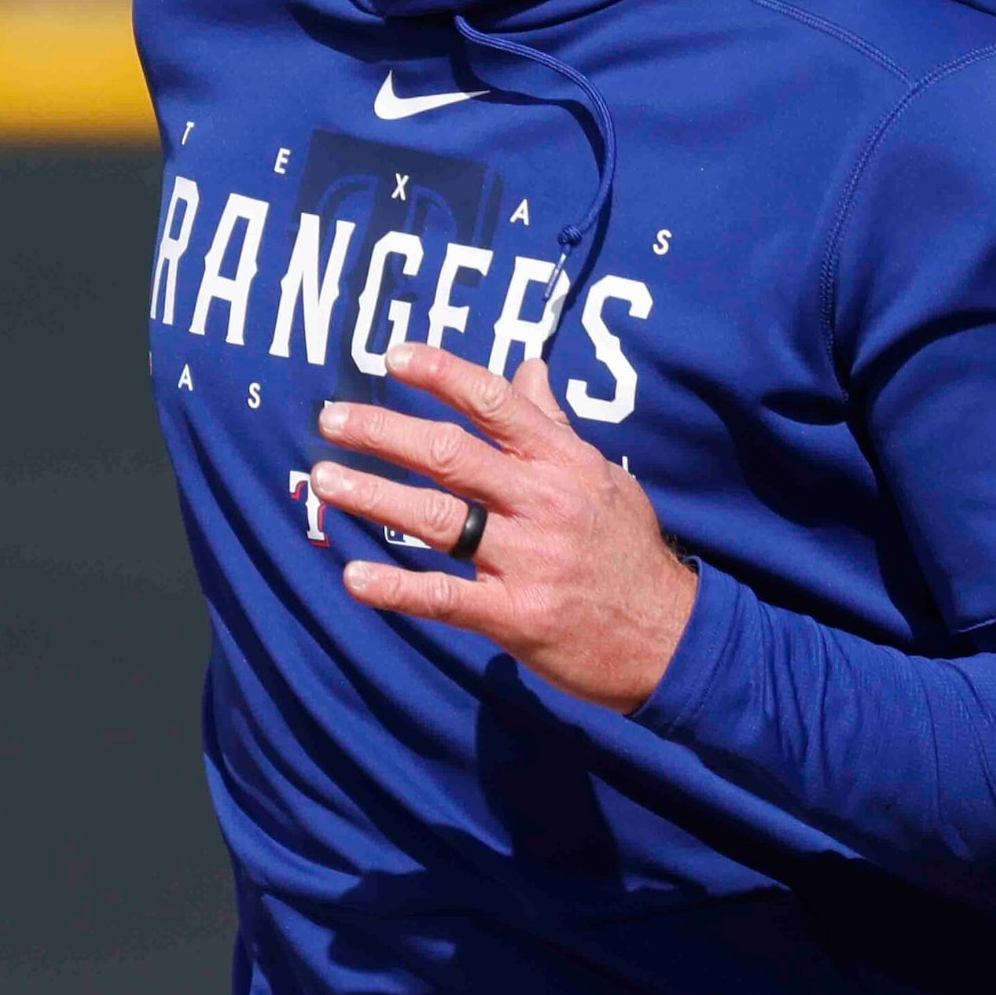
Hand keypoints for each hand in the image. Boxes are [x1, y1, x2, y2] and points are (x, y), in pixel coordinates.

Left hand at [309, 340, 697, 713]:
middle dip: (384, 432)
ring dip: (373, 495)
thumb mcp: (603, 476)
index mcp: (564, 462)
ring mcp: (529, 560)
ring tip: (324, 480)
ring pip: (437, 520)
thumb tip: (527, 366)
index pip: (494, 403)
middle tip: (332, 419)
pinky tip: (353, 578)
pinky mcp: (517, 617)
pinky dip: (396, 588)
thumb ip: (553, 425)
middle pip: (451, 455)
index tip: (393, 356)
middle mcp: (543, 502)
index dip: (441, 374)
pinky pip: (445, 598)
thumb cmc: (627, 549)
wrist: (671, 638)